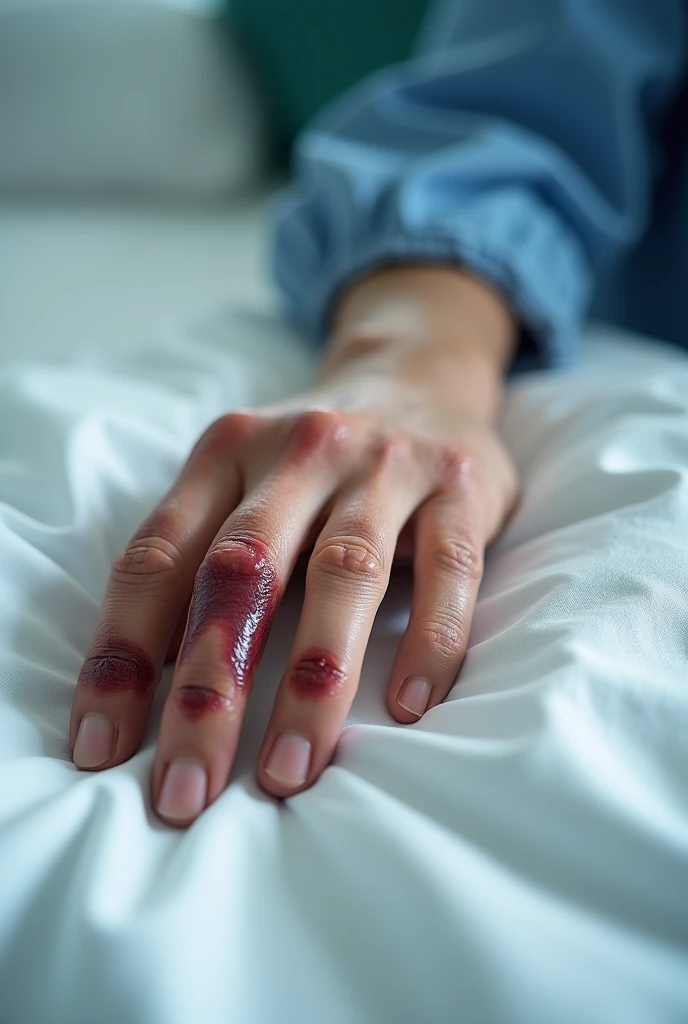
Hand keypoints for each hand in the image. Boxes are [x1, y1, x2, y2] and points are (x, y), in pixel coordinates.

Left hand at [69, 266, 518, 825]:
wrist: (419, 377)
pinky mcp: (459, 484)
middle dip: (206, 689)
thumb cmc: (319, 460)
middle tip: (187, 790)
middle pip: (241, 571)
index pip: (159, 556)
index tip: (101, 746)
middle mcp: (300, 449)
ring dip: (313, 683)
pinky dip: (428, 640)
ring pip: (343, 574)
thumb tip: (144, 688)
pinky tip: (408, 707)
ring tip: (288, 773)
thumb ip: (200, 558)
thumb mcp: (246, 481)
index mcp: (227, 451)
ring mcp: (385, 463)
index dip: (121, 654)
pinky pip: (449, 569)